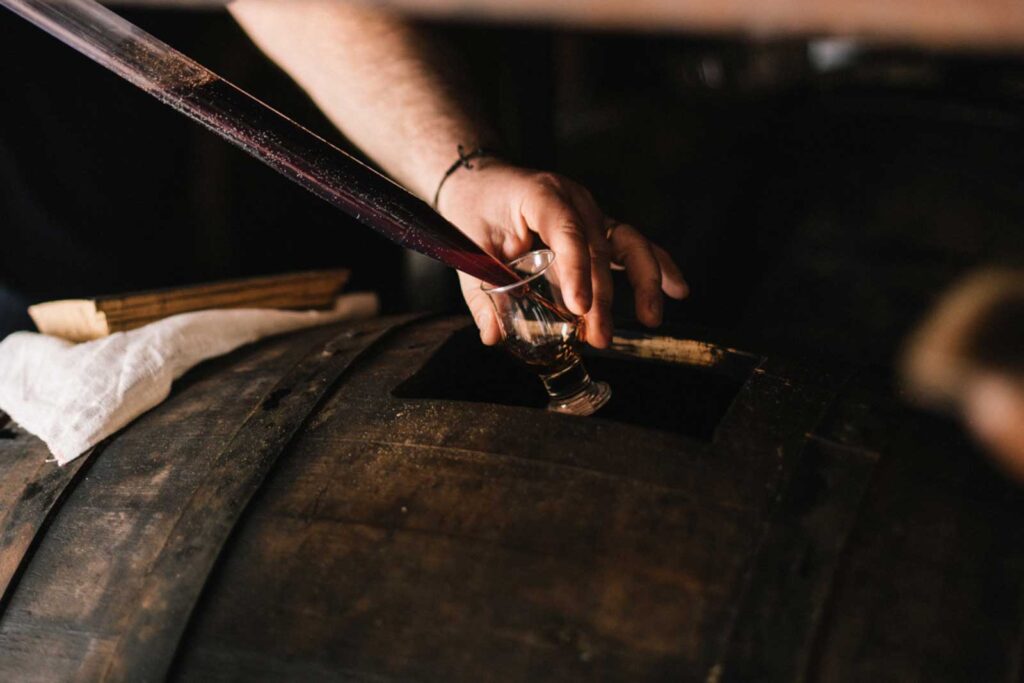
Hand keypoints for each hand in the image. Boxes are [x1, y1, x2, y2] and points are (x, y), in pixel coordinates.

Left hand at [438, 161, 687, 347]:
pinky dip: (656, 266)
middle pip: (598, 247)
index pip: (565, 230)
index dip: (576, 269)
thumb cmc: (475, 210)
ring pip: (627, 243)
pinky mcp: (598, 227)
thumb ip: (480, 293)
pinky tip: (677, 290)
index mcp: (541, 195)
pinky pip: (631, 246)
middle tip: (599, 337)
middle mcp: (574, 199)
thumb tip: (494, 337)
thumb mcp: (469, 250)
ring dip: (643, 282)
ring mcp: (591, 212)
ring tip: (650, 318)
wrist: (482, 182)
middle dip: (603, 297)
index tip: (579, 307)